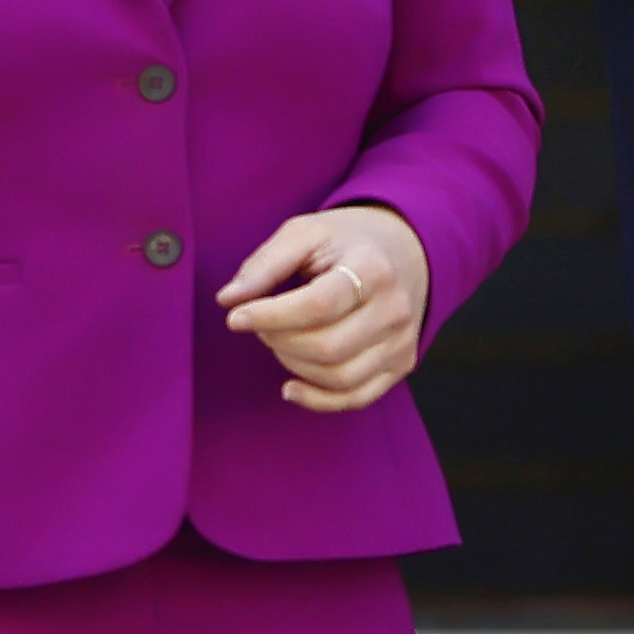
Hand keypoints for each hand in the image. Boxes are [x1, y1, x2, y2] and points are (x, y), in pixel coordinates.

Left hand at [224, 204, 431, 407]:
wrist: (406, 250)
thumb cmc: (347, 242)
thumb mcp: (305, 233)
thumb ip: (265, 264)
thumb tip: (228, 299)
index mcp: (373, 268)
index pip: (320, 305)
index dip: (271, 316)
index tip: (235, 318)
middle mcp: (395, 308)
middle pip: (327, 347)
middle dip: (278, 340)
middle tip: (260, 323)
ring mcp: (402, 341)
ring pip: (338, 377)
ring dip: (293, 365)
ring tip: (279, 340)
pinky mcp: (401, 364)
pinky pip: (356, 397)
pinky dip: (317, 400)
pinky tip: (290, 387)